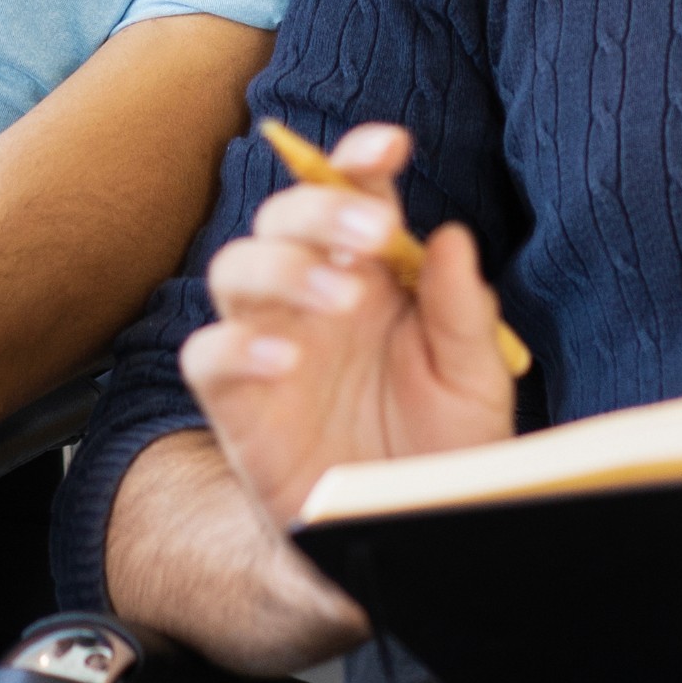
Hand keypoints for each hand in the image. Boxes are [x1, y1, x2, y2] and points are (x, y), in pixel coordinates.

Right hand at [179, 122, 515, 534]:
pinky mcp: (238, 406)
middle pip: (281, 217)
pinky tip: (284, 359)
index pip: (352, 191)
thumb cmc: (443, 449)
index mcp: (373, 272)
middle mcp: (313, 296)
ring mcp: (270, 345)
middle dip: (320, 207)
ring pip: (234, 269)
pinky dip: (235, 346)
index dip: (359, 157)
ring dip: (282, 267)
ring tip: (342, 298)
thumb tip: (450, 236)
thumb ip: (463, 311)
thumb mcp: (475, 382)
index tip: (389, 145)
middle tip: (372, 233)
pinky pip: (206, 356)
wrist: (412, 536)